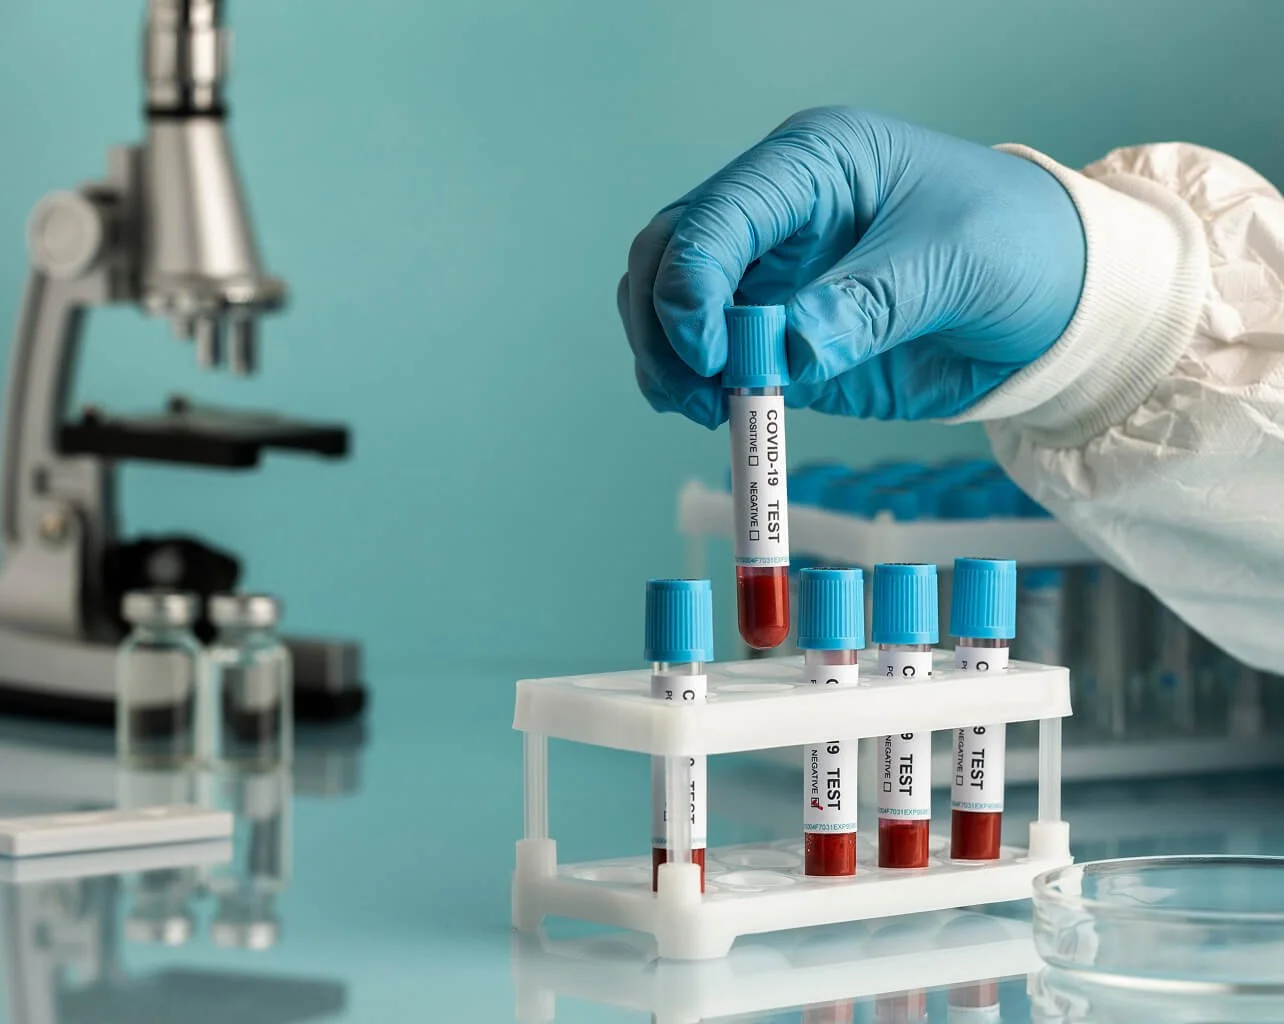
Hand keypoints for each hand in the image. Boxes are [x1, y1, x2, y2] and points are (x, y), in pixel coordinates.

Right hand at [617, 107, 1085, 426]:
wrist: (1058, 301)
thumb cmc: (1017, 247)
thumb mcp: (953, 264)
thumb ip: (866, 305)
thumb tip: (784, 354)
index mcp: (813, 164)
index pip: (717, 214)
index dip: (692, 281)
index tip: (710, 352)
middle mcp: (775, 214)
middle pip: (668, 254)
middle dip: (665, 323)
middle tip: (698, 389)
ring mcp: (770, 275)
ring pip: (669, 305)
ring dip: (668, 360)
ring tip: (709, 410)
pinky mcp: (777, 334)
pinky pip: (707, 358)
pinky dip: (696, 387)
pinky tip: (720, 414)